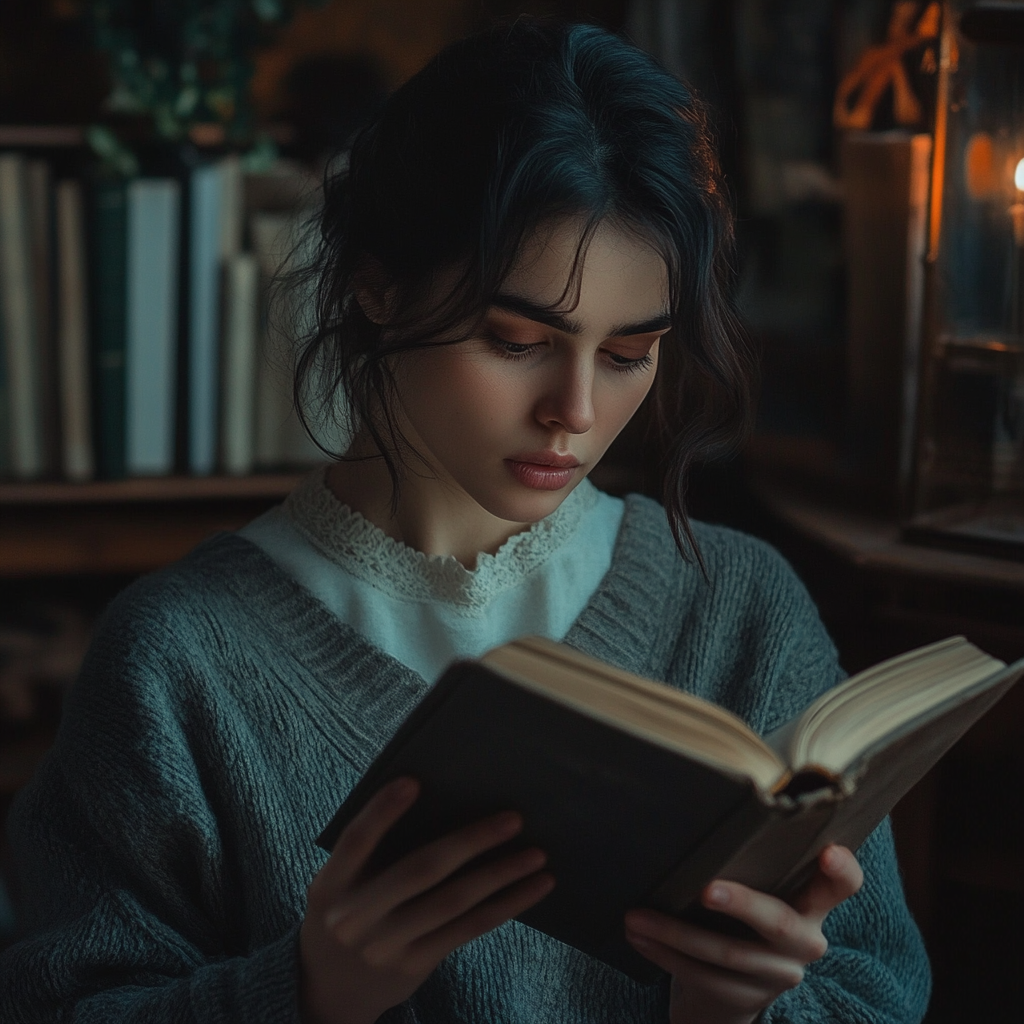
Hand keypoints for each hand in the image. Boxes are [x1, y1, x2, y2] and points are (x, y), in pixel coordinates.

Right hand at [300, 777, 554, 1023]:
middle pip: (420, 871)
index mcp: (332, 883)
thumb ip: (370, 852)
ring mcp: (386, 945)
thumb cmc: (346, 910)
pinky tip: (532, 888)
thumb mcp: (338, 883)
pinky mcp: (414, 965)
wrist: (329, 989)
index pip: (356, 841)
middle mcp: (355, 916)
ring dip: (500, 875)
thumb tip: (434, 801)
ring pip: (453, 902)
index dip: (382, 811)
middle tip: (513, 818)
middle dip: (470, 841)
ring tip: (536, 854)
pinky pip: (467, 930)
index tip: (414, 781)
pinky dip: (504, 906)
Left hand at [624, 844, 862, 1023]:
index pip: (843, 884)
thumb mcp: (753, 887)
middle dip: (742, 904)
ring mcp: (779, 974)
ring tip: (635, 916)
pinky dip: (664, 955)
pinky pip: (702, 977)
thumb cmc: (736, 915)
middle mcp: (806, 941)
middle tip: (705, 889)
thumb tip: (695, 811)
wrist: (724, 988)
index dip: (842, 870)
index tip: (828, 851)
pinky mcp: (747, 998)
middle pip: (779, 922)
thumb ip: (748, 861)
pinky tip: (637, 937)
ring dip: (674, 932)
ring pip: (727, 953)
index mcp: (812, 902)